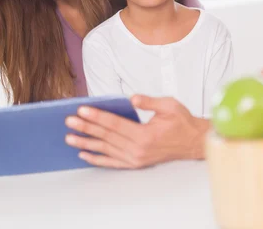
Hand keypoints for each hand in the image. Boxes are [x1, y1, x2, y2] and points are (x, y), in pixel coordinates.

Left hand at [65, 95, 209, 168]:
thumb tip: (132, 99)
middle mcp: (138, 149)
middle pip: (106, 137)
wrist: (193, 143)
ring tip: (69, 138)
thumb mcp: (169, 106)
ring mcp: (135, 159)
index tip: (82, 110)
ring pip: (105, 150)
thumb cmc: (181, 122)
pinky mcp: (135, 164)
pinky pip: (112, 162)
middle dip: (86, 127)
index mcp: (145, 135)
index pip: (115, 124)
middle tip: (69, 121)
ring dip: (86, 144)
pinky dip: (97, 159)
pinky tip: (84, 155)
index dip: (97, 116)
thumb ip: (149, 102)